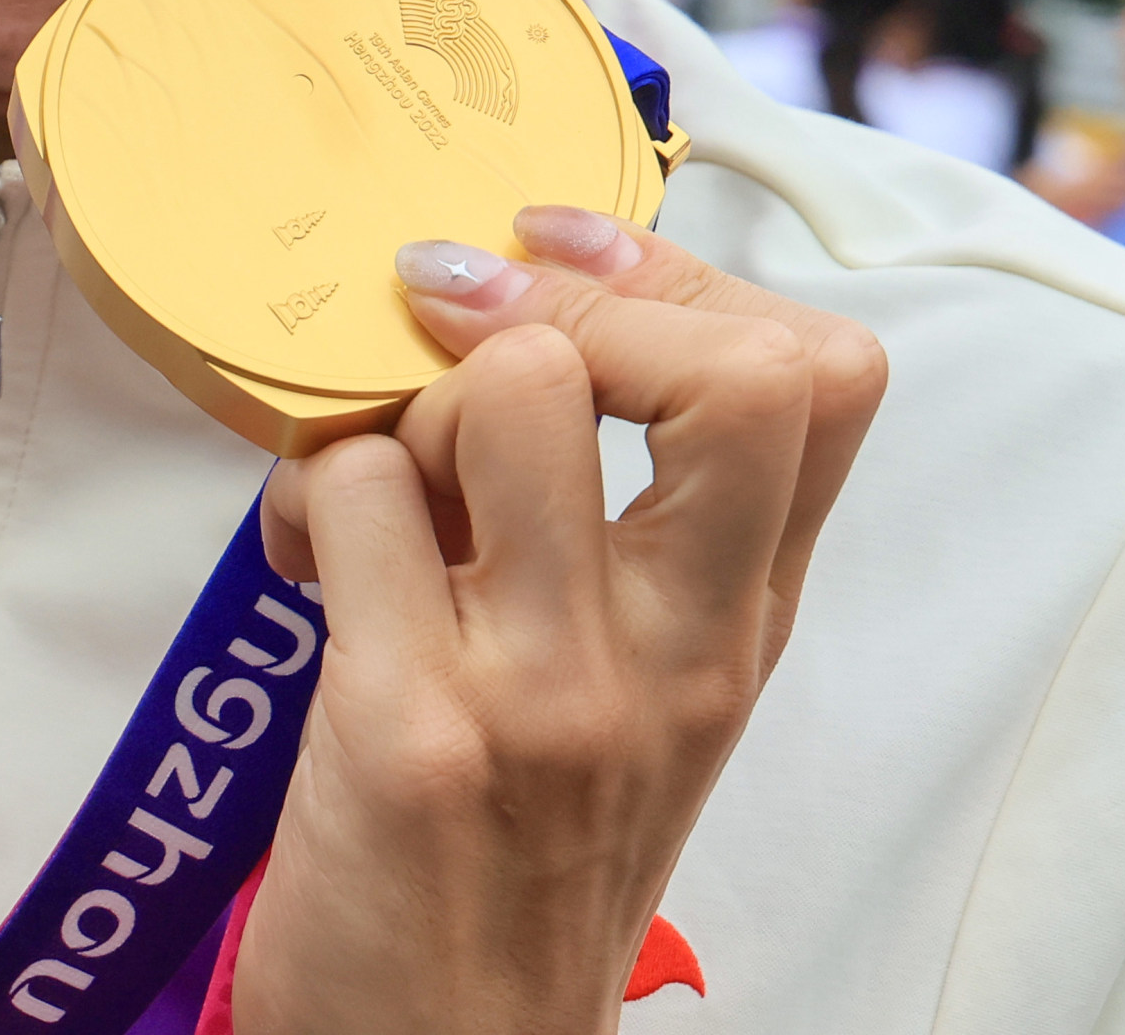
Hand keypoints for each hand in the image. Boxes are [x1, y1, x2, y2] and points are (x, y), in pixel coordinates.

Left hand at [241, 208, 886, 1033]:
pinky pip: (353, 494)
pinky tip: (306, 564)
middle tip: (462, 332)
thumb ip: (620, 527)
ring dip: (411, 398)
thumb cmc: (522, 865)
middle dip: (576, 298)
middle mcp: (676, 653)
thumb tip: (527, 323)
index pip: (821, 376)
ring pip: (510, 397)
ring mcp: (553, 692)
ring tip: (379, 479)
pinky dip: (303, 493)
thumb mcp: (632, 693)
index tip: (562, 260)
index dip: (680, 275)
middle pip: (731, 370)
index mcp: (740, 627)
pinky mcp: (413, 730)